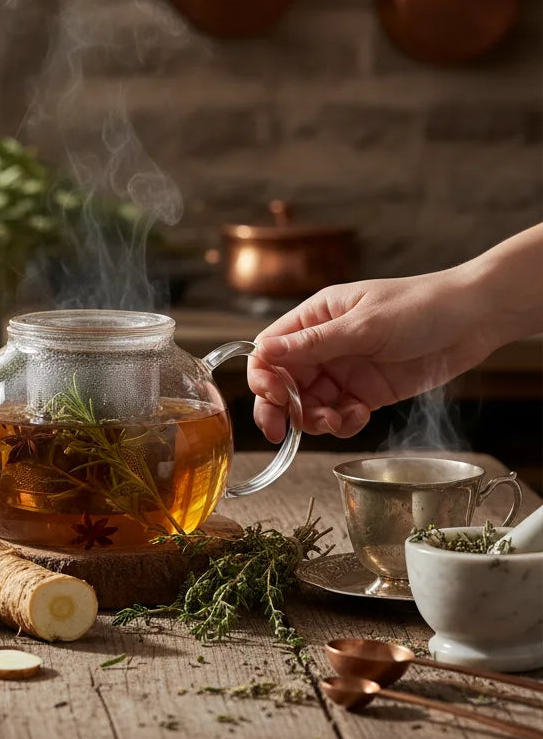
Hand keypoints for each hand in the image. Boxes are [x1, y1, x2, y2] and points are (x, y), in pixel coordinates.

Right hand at [247, 271, 496, 441]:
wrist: (475, 320)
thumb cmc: (421, 305)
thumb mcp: (364, 325)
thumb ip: (314, 343)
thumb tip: (264, 352)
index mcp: (315, 318)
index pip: (270, 350)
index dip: (264, 376)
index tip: (275, 397)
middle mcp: (324, 346)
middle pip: (283, 383)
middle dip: (280, 409)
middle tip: (280, 433)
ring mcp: (344, 371)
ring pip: (309, 405)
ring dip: (315, 419)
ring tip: (336, 421)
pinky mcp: (366, 393)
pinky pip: (340, 415)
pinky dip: (344, 423)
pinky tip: (359, 415)